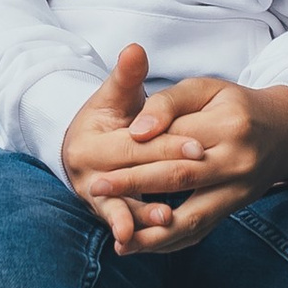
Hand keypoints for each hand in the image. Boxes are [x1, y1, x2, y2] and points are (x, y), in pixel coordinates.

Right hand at [59, 45, 185, 251]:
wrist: (87, 147)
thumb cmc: (108, 116)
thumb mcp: (114, 94)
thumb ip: (126, 75)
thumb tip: (134, 50)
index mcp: (87, 144)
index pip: (133, 145)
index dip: (166, 144)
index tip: (198, 145)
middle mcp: (87, 177)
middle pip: (132, 177)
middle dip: (166, 177)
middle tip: (200, 174)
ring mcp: (97, 201)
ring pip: (125, 210)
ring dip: (147, 217)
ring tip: (170, 218)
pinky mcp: (110, 216)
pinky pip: (128, 227)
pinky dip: (145, 234)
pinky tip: (164, 237)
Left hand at [62, 47, 287, 249]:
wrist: (283, 131)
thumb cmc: (234, 104)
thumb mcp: (205, 88)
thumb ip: (168, 103)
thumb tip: (137, 131)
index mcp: (230, 124)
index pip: (175, 139)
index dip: (138, 149)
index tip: (103, 157)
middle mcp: (238, 161)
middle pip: (179, 177)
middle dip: (133, 186)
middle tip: (96, 188)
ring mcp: (239, 190)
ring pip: (192, 217)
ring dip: (151, 232)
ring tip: (117, 237)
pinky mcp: (235, 209)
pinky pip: (200, 231)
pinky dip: (168, 242)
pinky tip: (140, 245)